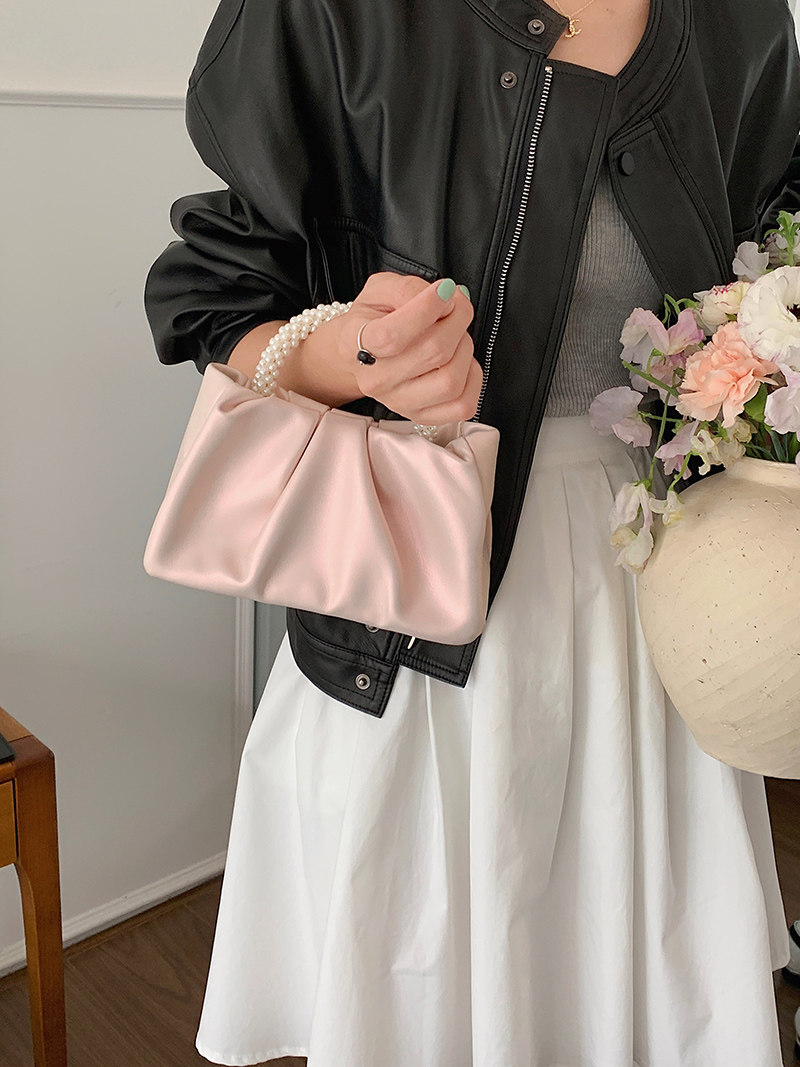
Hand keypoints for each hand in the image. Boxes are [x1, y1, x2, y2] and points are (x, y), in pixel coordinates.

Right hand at [304, 272, 481, 422]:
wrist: (359, 356)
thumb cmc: (372, 320)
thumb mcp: (379, 290)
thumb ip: (407, 288)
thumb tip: (443, 297)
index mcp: (357, 345)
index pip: (393, 335)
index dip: (426, 309)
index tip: (444, 290)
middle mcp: (377, 379)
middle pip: (433, 352)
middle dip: (457, 319)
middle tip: (456, 306)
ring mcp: (399, 402)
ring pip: (451, 380)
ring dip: (465, 348)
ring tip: (456, 334)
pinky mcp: (421, 416)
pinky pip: (462, 406)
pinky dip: (473, 379)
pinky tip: (462, 361)